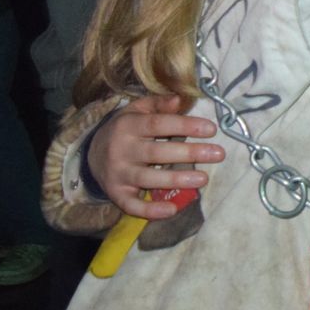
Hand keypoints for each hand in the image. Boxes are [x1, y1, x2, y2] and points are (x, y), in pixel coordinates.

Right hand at [88, 94, 224, 218]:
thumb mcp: (137, 110)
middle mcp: (121, 150)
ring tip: (203, 178)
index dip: (185, 125)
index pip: (158, 124)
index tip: (212, 129)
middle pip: (157, 152)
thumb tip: (180, 99)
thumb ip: (158, 104)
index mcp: (129, 126)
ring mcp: (118, 174)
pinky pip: (131, 205)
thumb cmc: (125, 130)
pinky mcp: (116, 194)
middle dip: (189, 153)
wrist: (90, 154)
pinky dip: (150, 210)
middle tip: (218, 154)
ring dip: (176, 180)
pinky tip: (172, 209)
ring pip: (147, 179)